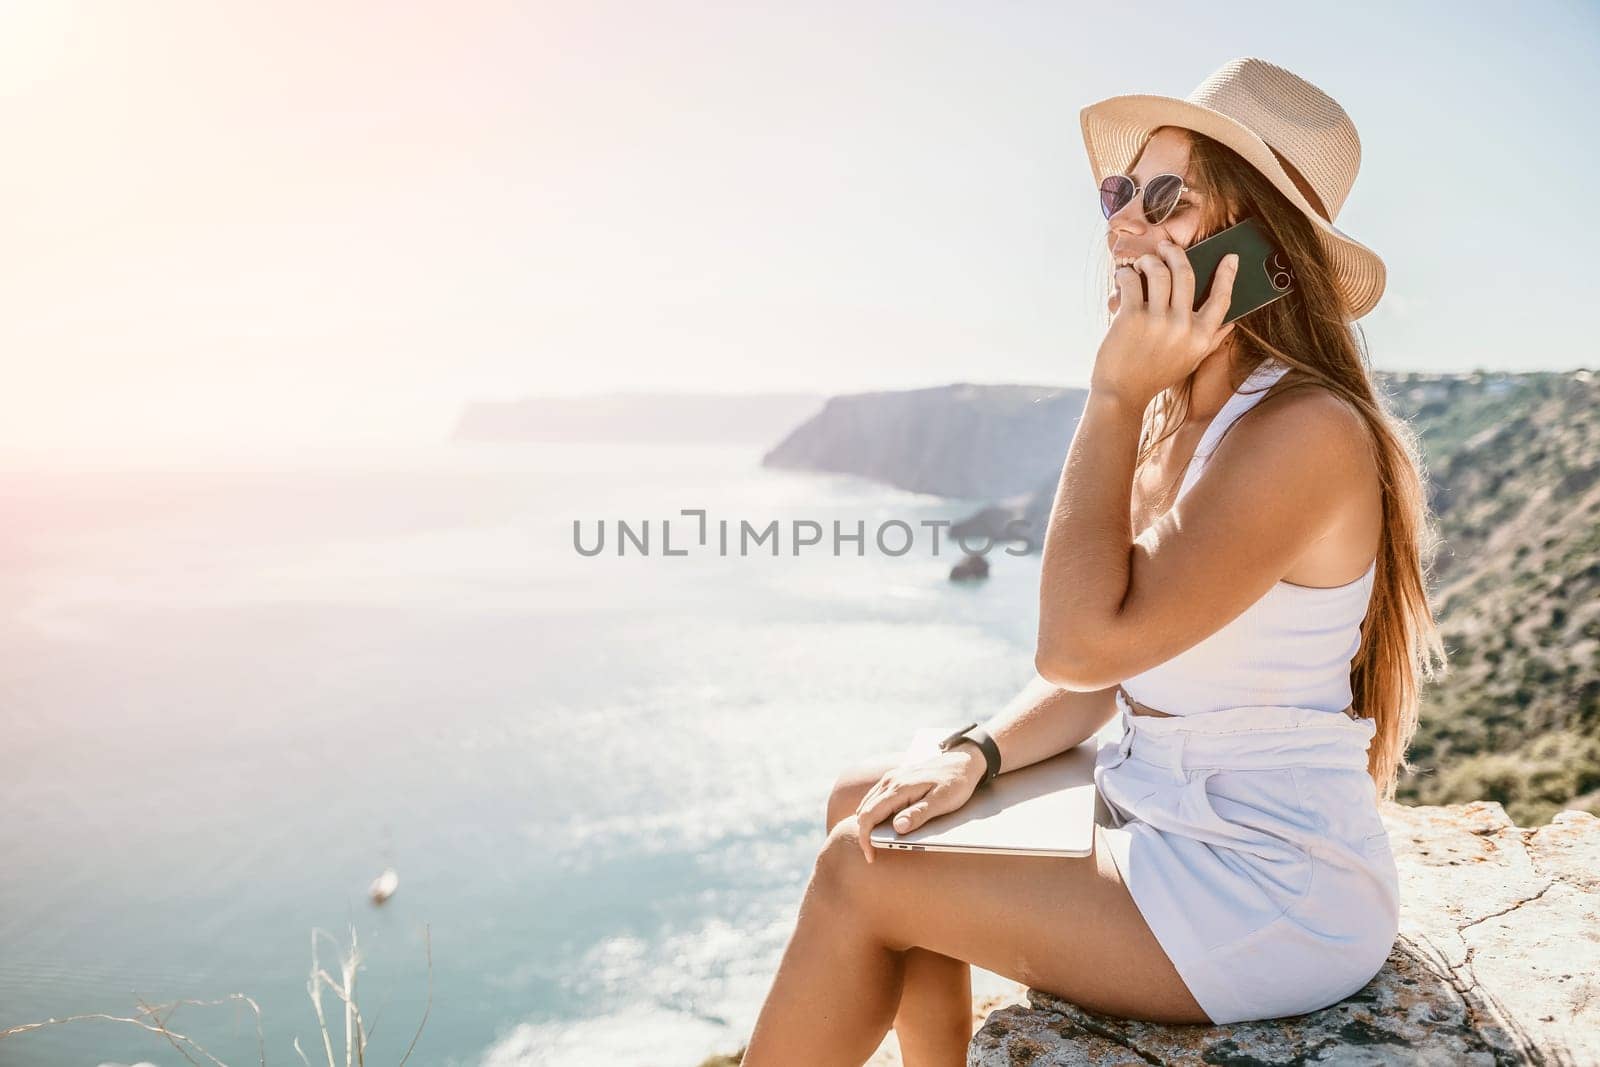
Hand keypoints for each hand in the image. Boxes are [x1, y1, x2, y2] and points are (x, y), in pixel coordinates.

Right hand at [854, 747, 985, 864]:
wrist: (964, 760)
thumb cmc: (955, 783)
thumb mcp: (942, 802)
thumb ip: (919, 814)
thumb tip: (897, 827)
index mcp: (899, 788)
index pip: (870, 815)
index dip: (865, 837)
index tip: (871, 855)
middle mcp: (891, 780)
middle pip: (864, 810)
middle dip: (864, 833)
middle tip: (872, 853)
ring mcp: (892, 777)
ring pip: (868, 803)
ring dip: (867, 823)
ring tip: (876, 841)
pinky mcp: (896, 778)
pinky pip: (876, 797)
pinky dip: (872, 812)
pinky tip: (881, 823)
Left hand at [1092, 241, 1239, 409]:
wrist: (1122, 394)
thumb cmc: (1154, 376)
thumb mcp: (1190, 361)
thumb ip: (1210, 341)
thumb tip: (1231, 324)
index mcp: (1201, 336)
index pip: (1222, 299)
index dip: (1228, 275)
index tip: (1231, 256)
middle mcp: (1183, 326)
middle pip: (1186, 273)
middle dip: (1175, 253)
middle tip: (1166, 247)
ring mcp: (1157, 321)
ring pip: (1158, 271)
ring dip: (1148, 260)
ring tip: (1141, 263)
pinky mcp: (1131, 318)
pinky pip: (1131, 281)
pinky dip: (1126, 274)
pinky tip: (1123, 277)